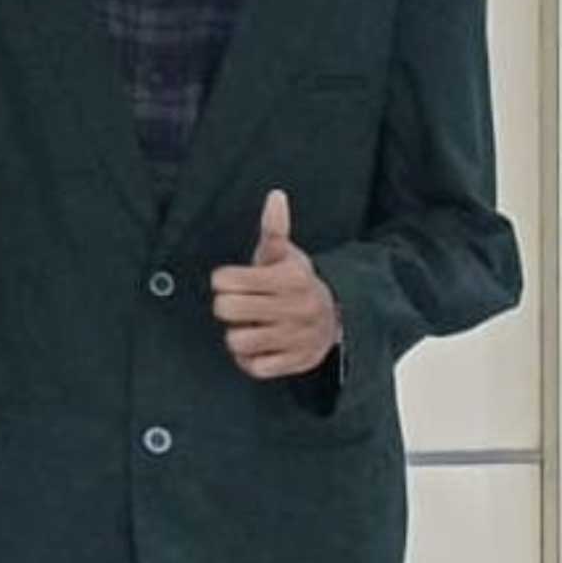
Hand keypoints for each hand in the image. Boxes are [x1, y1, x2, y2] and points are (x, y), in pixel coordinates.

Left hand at [211, 190, 341, 378]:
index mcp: (291, 279)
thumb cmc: (296, 280)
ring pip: (236, 342)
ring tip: (250, 325)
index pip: (225, 280)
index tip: (233, 280)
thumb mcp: (285, 254)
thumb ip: (274, 228)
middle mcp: (297, 309)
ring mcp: (298, 338)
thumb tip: (275, 195)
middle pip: (225, 310)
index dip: (223, 280)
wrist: (338, 316)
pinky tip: (260, 346)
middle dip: (227, 306)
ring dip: (237, 335)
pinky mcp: (297, 363)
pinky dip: (250, 359)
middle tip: (240, 304)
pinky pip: (254, 367)